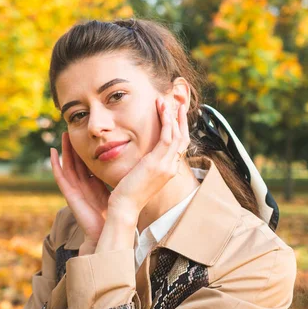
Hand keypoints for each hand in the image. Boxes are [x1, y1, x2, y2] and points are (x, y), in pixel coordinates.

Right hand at [50, 132, 109, 243]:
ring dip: (65, 151)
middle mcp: (83, 185)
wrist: (109, 230)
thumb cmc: (115, 212)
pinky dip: (55, 165)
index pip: (88, 162)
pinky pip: (60, 176)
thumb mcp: (118, 188)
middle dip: (74, 146)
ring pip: (67, 165)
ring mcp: (75, 189)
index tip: (89, 134)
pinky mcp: (69, 194)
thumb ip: (119, 177)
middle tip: (73, 129)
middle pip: (76, 161)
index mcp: (94, 183)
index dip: (87, 149)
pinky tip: (52, 153)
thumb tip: (133, 162)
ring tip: (64, 135)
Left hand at [108, 97, 189, 218]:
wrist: (124, 207)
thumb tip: (142, 155)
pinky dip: (167, 121)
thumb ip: (145, 164)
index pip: (179, 146)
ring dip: (172, 116)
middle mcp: (171, 167)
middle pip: (183, 138)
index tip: (174, 116)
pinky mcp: (157, 163)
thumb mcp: (140, 176)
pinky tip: (163, 110)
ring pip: (177, 135)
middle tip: (176, 104)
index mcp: (168, 171)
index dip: (179, 129)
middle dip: (180, 120)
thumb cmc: (127, 193)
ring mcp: (166, 166)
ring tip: (166, 101)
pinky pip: (167, 137)